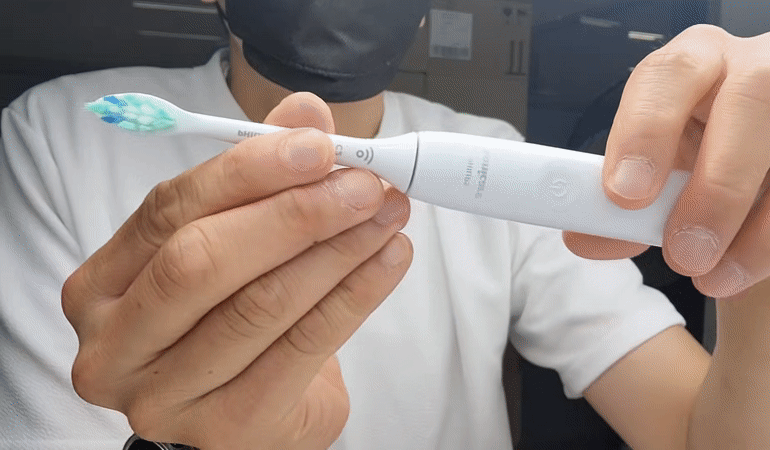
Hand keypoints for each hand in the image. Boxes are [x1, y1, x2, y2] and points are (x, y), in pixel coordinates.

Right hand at [62, 92, 412, 448]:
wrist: (244, 411)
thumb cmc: (225, 317)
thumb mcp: (229, 245)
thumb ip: (258, 177)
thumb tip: (304, 113)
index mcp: (102, 286)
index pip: (169, 209)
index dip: (248, 171)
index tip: (318, 146)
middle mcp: (117, 345)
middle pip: (203, 260)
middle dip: (295, 213)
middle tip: (363, 184)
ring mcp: (166, 396)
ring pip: (260, 305)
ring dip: (338, 249)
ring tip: (387, 214)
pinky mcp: (229, 427)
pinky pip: (303, 347)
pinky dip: (355, 295)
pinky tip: (389, 259)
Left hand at [564, 25, 769, 297]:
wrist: (755, 171)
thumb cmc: (696, 162)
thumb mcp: (655, 175)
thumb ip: (621, 207)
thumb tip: (584, 236)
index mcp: (696, 62)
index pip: (671, 74)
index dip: (646, 132)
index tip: (625, 197)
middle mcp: (763, 64)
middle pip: (757, 98)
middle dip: (720, 185)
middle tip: (686, 255)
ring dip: (768, 228)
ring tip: (720, 279)